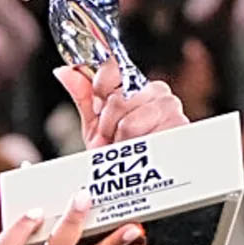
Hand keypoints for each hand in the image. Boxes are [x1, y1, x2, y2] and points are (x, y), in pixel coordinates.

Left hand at [55, 58, 186, 148]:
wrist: (136, 177)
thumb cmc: (117, 149)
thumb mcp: (94, 122)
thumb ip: (82, 95)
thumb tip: (63, 71)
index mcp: (135, 83)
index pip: (112, 67)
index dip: (99, 88)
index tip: (98, 104)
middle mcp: (155, 90)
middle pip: (117, 99)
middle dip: (106, 124)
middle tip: (111, 137)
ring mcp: (170, 107)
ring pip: (129, 122)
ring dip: (120, 141)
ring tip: (126, 146)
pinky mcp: (180, 128)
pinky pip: (145, 139)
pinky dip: (136, 150)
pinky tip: (142, 151)